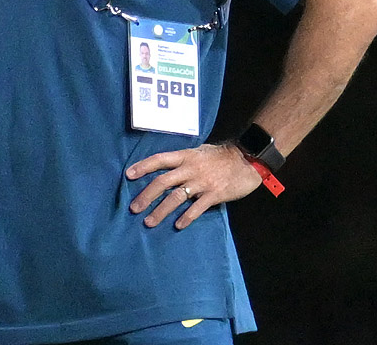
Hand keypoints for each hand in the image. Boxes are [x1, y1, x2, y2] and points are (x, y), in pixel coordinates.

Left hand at [126, 142, 260, 229]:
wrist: (248, 159)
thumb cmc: (222, 156)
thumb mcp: (200, 151)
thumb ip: (185, 160)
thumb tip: (169, 166)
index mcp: (186, 157)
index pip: (159, 160)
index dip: (143, 166)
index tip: (128, 175)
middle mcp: (190, 169)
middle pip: (162, 182)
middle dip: (146, 196)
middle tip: (133, 208)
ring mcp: (202, 182)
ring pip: (175, 198)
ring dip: (160, 211)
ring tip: (148, 222)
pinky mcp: (214, 194)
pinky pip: (197, 208)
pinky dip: (186, 217)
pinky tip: (178, 225)